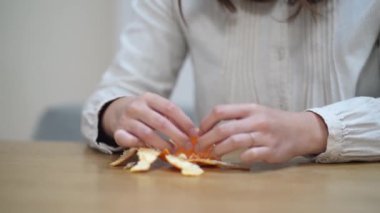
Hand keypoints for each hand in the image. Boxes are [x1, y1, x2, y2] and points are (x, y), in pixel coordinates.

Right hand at [102, 92, 195, 150]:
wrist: (115, 110)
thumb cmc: (144, 112)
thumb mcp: (156, 108)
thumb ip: (172, 117)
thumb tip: (194, 132)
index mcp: (149, 98)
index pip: (170, 108)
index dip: (184, 122)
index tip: (195, 133)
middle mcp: (136, 107)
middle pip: (160, 122)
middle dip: (177, 135)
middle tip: (188, 146)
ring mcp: (125, 120)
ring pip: (147, 133)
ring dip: (163, 144)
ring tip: (174, 150)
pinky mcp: (117, 131)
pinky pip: (127, 140)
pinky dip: (139, 145)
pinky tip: (150, 150)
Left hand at [197, 104, 327, 163]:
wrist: (301, 130)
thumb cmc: (273, 121)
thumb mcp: (256, 112)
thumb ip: (236, 117)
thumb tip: (209, 127)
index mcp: (250, 108)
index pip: (220, 111)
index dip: (206, 121)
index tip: (200, 131)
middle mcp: (256, 120)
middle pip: (224, 129)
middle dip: (207, 139)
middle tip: (199, 146)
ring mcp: (264, 136)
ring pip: (235, 142)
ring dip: (219, 149)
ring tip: (213, 153)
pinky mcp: (271, 150)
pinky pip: (250, 155)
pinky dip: (240, 157)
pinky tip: (237, 158)